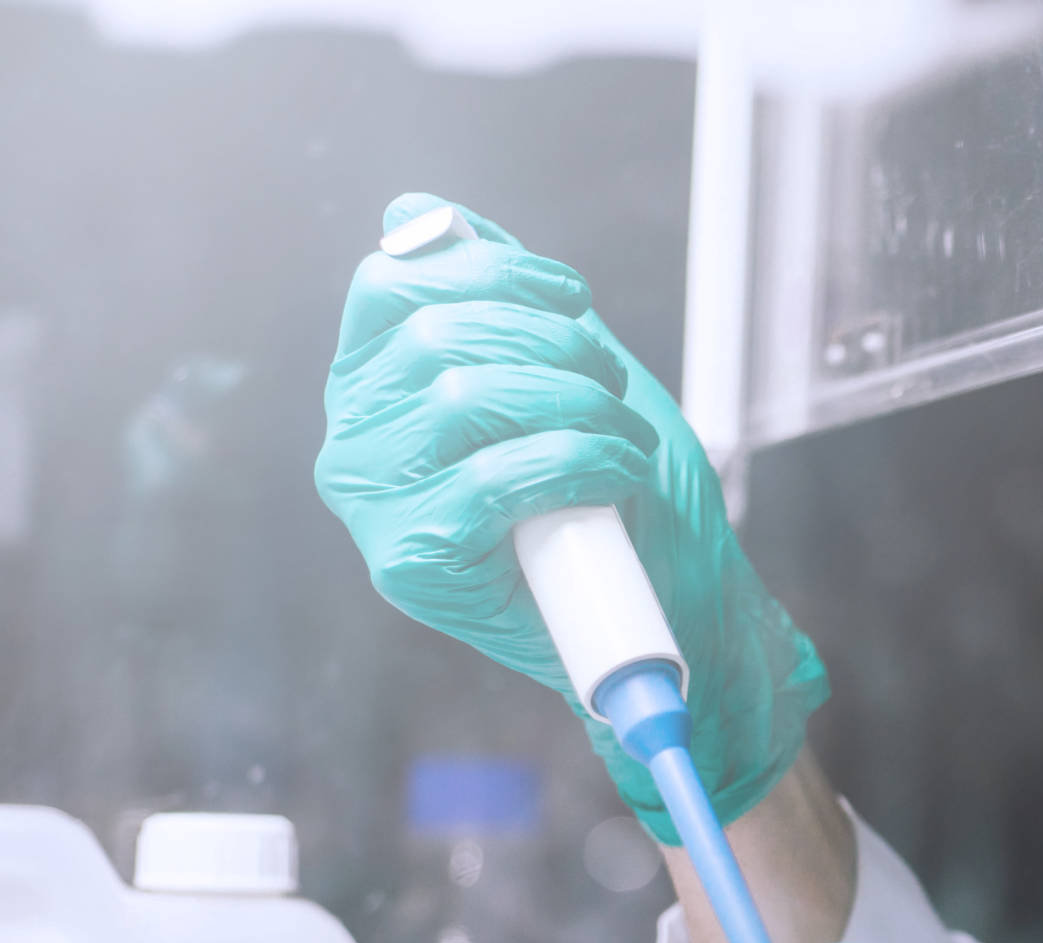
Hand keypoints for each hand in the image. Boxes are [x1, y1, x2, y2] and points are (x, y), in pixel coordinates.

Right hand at [315, 193, 828, 840]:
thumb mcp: (558, 370)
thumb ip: (491, 296)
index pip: (392, 284)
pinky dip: (580, 460)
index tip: (572, 300)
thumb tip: (417, 210)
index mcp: (371, 385)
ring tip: (622, 437)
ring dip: (577, 404)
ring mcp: (373, 507)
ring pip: (467, 396)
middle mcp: (352, 442)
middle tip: (611, 387)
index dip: (493, 272)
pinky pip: (494, 477)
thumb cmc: (618, 493)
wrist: (668, 610)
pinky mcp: (410, 566)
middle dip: (554, 345)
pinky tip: (618, 475)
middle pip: (437, 333)